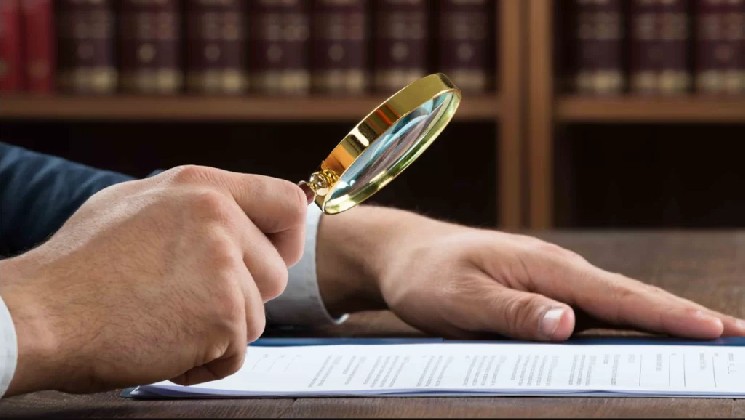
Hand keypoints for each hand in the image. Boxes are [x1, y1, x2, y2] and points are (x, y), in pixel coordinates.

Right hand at [0, 165, 307, 395]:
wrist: (37, 316)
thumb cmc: (79, 268)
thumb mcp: (136, 205)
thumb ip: (194, 207)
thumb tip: (236, 214)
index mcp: (202, 186)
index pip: (288, 203)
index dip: (286, 239)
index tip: (268, 259)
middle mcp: (219, 216)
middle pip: (276, 272)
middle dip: (242, 297)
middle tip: (189, 303)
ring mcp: (223, 264)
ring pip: (256, 316)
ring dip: (218, 332)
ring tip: (165, 323)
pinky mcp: (221, 313)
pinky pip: (237, 352)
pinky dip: (205, 362)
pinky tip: (164, 347)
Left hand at [317, 206, 744, 340]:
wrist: (403, 254)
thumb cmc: (428, 276)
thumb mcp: (461, 299)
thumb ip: (513, 312)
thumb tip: (570, 324)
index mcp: (544, 268)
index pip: (617, 296)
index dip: (668, 315)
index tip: (715, 330)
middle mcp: (556, 269)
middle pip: (630, 295)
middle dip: (683, 315)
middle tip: (734, 335)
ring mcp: (551, 277)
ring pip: (616, 301)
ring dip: (661, 317)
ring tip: (704, 335)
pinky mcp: (540, 289)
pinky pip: (593, 306)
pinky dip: (626, 318)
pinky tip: (640, 331)